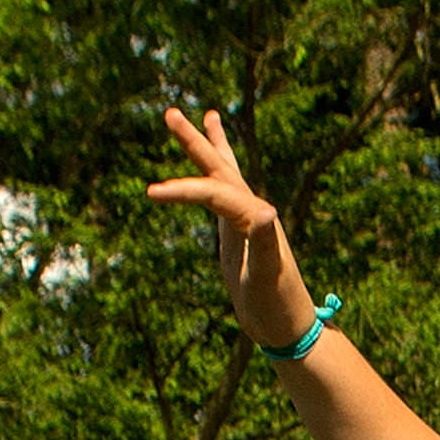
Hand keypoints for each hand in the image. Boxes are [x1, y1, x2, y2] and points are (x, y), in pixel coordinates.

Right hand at [147, 108, 313, 350]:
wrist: (288, 327)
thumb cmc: (278, 305)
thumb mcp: (268, 276)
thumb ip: (267, 243)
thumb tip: (267, 209)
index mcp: (255, 218)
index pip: (214, 192)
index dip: (182, 190)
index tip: (150, 194)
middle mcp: (252, 211)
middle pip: (220, 167)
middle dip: (196, 141)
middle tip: (170, 113)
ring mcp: (246, 220)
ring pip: (225, 174)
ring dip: (213, 146)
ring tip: (208, 115)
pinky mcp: (239, 233)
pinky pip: (222, 197)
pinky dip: (212, 180)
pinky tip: (208, 174)